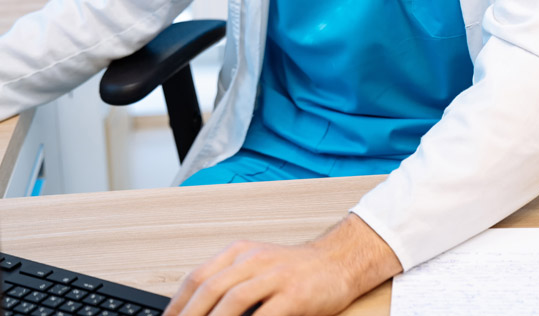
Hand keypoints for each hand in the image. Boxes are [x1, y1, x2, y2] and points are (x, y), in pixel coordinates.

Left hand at [164, 213, 401, 315]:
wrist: (337, 261)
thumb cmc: (295, 269)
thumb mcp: (258, 266)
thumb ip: (231, 282)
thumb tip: (199, 310)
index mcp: (240, 251)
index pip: (198, 277)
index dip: (178, 304)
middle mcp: (254, 258)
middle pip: (210, 288)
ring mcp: (274, 275)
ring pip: (233, 300)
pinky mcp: (294, 294)